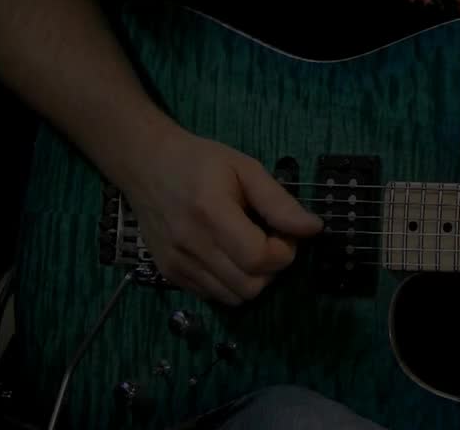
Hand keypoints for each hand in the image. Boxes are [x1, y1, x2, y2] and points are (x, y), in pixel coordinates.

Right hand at [122, 129, 323, 304]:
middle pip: (251, 285)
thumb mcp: (246, 169)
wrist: (146, 165)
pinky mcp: (168, 274)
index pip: (259, 259)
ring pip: (234, 297)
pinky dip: (231, 283)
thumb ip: (279, 202)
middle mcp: (190, 245)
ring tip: (248, 247)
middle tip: (269, 239)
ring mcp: (176, 264)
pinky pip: (214, 296)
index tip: (284, 232)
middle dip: (272, 267)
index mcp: (211, 213)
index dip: (284, 251)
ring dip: (253, 278)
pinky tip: (228, 255)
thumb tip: (314, 229)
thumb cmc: (200, 162)